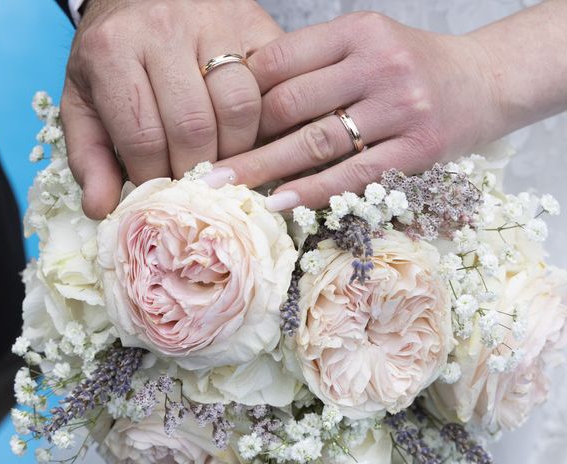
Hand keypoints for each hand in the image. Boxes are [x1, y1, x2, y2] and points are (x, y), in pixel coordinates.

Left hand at [61, 0, 281, 218]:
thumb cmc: (112, 53)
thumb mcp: (84, 100)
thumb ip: (89, 155)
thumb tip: (103, 210)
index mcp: (112, 50)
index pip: (143, 137)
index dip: (155, 177)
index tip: (160, 190)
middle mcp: (163, 28)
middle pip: (193, 126)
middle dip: (195, 169)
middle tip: (193, 182)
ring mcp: (213, 21)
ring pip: (239, 106)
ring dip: (235, 148)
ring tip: (221, 159)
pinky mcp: (251, 22)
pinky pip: (270, 83)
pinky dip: (263, 119)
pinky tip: (246, 134)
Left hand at [206, 12, 497, 209]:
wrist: (487, 80)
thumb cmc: (414, 66)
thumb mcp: (367, 43)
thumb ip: (316, 63)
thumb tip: (249, 102)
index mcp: (357, 31)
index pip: (279, 60)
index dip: (238, 93)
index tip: (212, 122)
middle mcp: (378, 63)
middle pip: (291, 103)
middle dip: (242, 137)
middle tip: (205, 164)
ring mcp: (401, 106)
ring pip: (315, 141)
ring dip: (263, 169)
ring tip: (224, 189)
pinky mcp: (419, 149)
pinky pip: (354, 173)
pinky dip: (312, 190)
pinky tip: (278, 203)